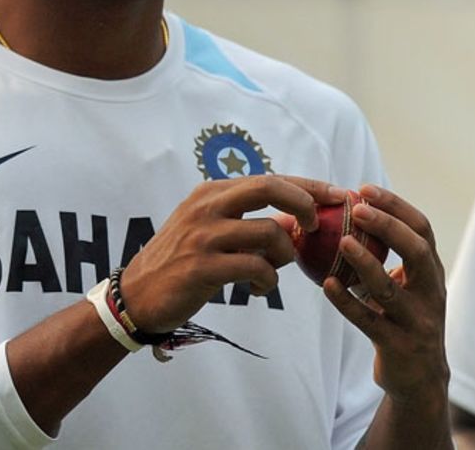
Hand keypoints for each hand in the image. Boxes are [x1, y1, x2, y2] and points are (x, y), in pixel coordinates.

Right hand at [118, 174, 347, 332]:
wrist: (136, 296)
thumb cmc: (181, 262)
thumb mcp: (213, 231)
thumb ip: (251, 221)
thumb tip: (298, 221)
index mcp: (212, 192)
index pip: (271, 178)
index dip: (309, 185)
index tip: (338, 194)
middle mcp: (207, 206)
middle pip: (271, 187)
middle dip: (304, 203)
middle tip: (316, 225)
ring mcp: (203, 235)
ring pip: (269, 232)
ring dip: (283, 255)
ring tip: (272, 271)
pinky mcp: (202, 266)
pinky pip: (255, 267)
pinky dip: (268, 280)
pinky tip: (259, 288)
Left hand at [322, 185, 448, 403]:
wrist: (420, 379)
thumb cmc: (405, 320)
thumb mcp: (408, 286)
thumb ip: (389, 258)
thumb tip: (349, 216)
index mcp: (432, 271)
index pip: (422, 229)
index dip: (396, 206)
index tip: (365, 189)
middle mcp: (431, 292)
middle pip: (417, 251)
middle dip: (389, 226)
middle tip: (358, 210)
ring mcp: (417, 320)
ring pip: (390, 289)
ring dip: (366, 263)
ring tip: (342, 243)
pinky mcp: (399, 346)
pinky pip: (369, 321)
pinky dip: (347, 302)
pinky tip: (327, 286)